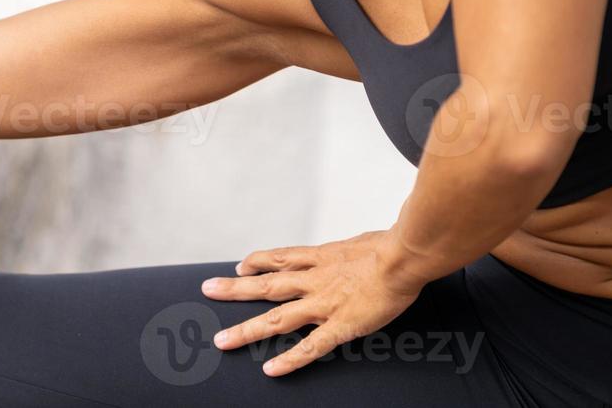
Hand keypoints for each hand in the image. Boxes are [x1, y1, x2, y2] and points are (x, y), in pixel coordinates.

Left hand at [200, 230, 428, 377]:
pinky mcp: (340, 326)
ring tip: (222, 342)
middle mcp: (314, 280)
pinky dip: (290, 360)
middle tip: (207, 290)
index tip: (241, 266)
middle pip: (266, 285)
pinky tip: (271, 370)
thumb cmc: (391, 246)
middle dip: (234, 289)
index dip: (257, 262)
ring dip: (247, 330)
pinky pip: (310, 347)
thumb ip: (353, 251)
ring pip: (277, 318)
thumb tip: (360, 248)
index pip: (279, 258)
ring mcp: (323, 304)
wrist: (404, 256)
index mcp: (320, 258)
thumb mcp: (363, 241)